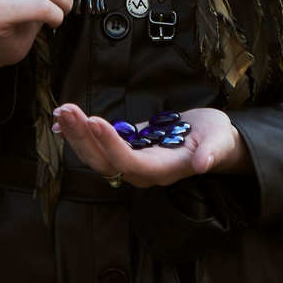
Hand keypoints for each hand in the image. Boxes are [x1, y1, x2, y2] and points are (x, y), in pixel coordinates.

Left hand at [52, 103, 248, 186]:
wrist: (215, 142)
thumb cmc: (218, 140)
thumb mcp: (220, 141)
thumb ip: (211, 153)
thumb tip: (203, 164)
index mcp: (163, 170)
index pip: (130, 162)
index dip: (111, 144)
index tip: (95, 120)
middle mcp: (142, 172)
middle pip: (104, 163)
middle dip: (83, 137)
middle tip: (67, 110)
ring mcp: (131, 162)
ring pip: (96, 156)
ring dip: (76, 134)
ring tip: (62, 110)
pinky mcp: (126, 148)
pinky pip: (97, 147)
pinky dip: (79, 134)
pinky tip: (63, 120)